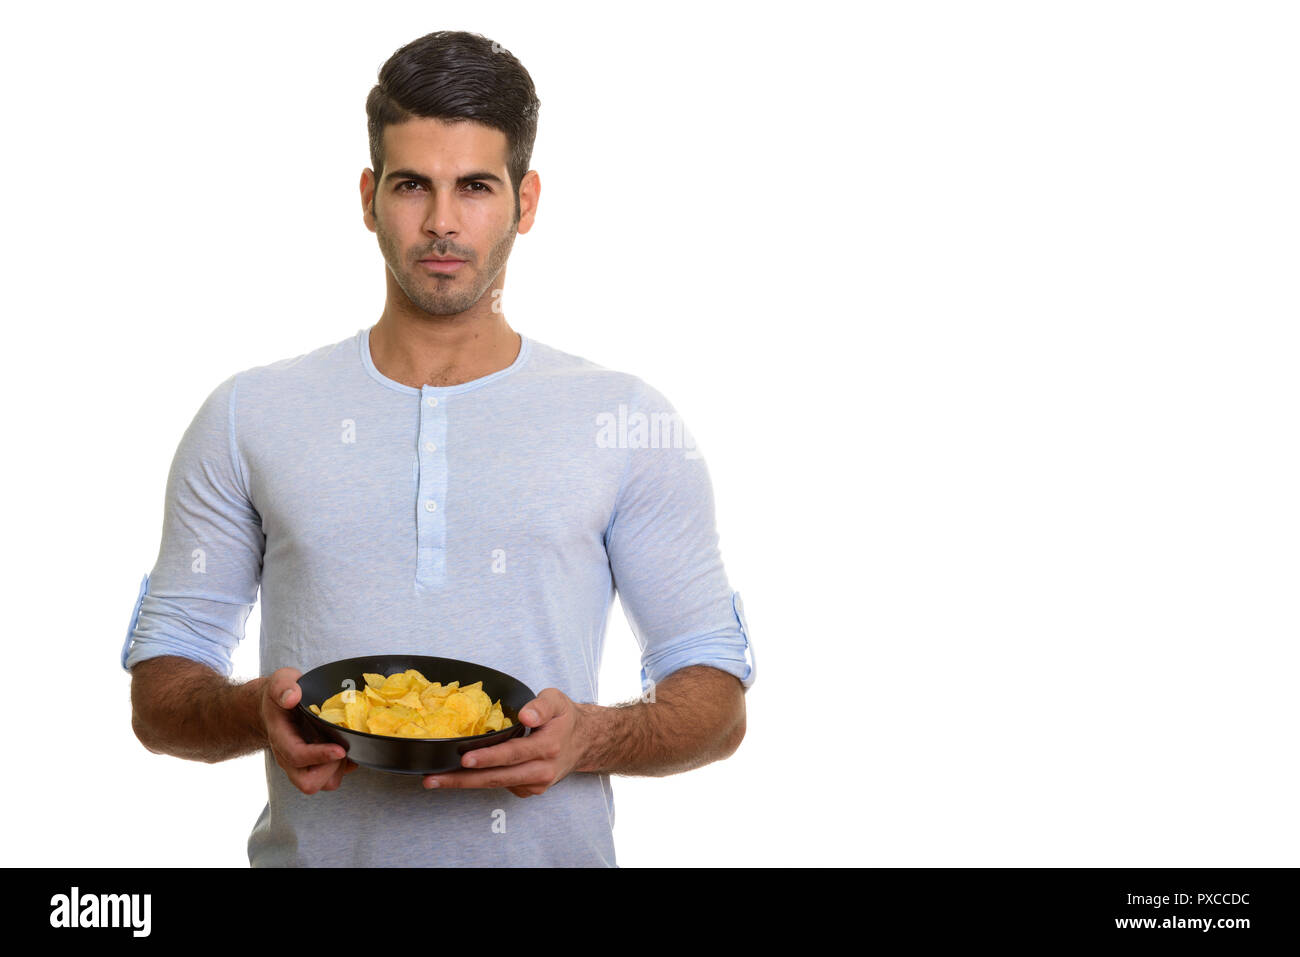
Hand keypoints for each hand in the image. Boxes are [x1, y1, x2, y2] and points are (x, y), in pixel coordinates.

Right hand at [261, 667, 357, 794]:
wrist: (275, 707)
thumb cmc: (280, 695)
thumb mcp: (280, 681)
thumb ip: (284, 686)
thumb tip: (292, 697)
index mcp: (281, 738)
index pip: (296, 756)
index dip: (319, 756)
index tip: (340, 749)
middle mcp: (289, 757)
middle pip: (307, 783)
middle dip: (330, 769)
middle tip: (342, 747)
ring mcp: (302, 764)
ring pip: (322, 784)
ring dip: (338, 769)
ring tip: (344, 746)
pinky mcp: (315, 765)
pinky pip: (331, 778)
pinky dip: (343, 767)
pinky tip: (347, 747)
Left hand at [421, 688, 584, 796]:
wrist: (585, 741)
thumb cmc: (565, 718)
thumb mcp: (557, 701)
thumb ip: (541, 705)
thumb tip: (525, 715)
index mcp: (548, 746)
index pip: (513, 753)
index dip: (488, 757)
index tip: (465, 758)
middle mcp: (543, 770)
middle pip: (498, 778)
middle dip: (463, 780)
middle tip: (434, 779)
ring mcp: (537, 784)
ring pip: (496, 785)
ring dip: (466, 784)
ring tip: (437, 780)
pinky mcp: (532, 790)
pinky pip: (503, 787)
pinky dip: (481, 782)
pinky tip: (463, 775)